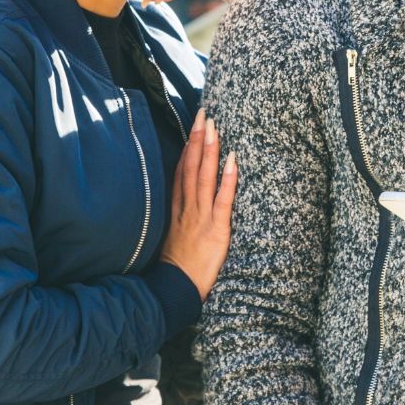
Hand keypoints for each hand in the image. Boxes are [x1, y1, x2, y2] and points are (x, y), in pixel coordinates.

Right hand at [159, 110, 238, 298]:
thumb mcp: (172, 236)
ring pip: (204, 177)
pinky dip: (227, 179)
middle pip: (191, 167)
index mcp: (176, 209)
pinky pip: (223, 200)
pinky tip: (232, 160)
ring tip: (215, 126)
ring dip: (210, 150)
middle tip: (205, 112)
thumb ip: (178, 216)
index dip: (188, 147)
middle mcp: (187, 208)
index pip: (182, 171)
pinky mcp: (216, 230)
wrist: (174, 291)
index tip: (194, 124)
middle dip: (198, 138)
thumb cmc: (178, 267)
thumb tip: (184, 199)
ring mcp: (200, 218)